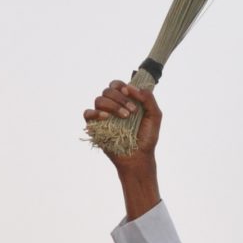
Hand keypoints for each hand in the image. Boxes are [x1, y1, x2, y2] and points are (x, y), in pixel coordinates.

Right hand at [84, 81, 161, 220]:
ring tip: (125, 117)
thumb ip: (148, 99)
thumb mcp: (154, 116)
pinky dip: (96, 113)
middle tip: (132, 112)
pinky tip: (106, 117)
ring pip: (99, 100)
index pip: (116, 85)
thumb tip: (132, 87)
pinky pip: (88, 113)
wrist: (139, 157)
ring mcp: (102, 117)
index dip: (120, 85)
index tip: (129, 93)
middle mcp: (111, 107)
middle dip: (120, 98)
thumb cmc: (147, 138)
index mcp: (124, 102)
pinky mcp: (95, 127)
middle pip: (107, 90)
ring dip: (113, 105)